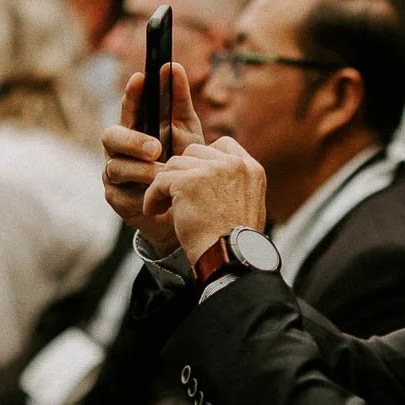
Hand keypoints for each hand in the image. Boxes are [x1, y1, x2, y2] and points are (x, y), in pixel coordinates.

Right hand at [102, 62, 205, 253]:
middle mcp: (119, 149)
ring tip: (163, 174)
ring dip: (141, 169)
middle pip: (111, 136)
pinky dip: (140, 190)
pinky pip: (121, 191)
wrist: (184, 209)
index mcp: (135, 129)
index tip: (140, 78)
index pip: (128, 108)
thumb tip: (174, 67)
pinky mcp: (115, 197)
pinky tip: (155, 194)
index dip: (131, 94)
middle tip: (156, 148)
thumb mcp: (186, 132)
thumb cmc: (182, 165)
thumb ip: (179, 101)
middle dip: (133, 140)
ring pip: (116, 165)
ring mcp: (114, 173)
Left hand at [143, 137, 267, 267]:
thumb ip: (233, 184)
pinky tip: (154, 211)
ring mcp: (212, 170)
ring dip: (165, 185)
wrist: (230, 259)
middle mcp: (234, 164)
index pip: (223, 145)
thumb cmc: (235, 242)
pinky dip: (153, 196)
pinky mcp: (189, 181)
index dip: (203, 160)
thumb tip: (210, 175)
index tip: (195, 182)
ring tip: (163, 206)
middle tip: (175, 196)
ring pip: (175, 164)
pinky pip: (160, 180)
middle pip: (195, 152)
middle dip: (182, 173)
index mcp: (251, 169)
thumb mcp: (247, 205)